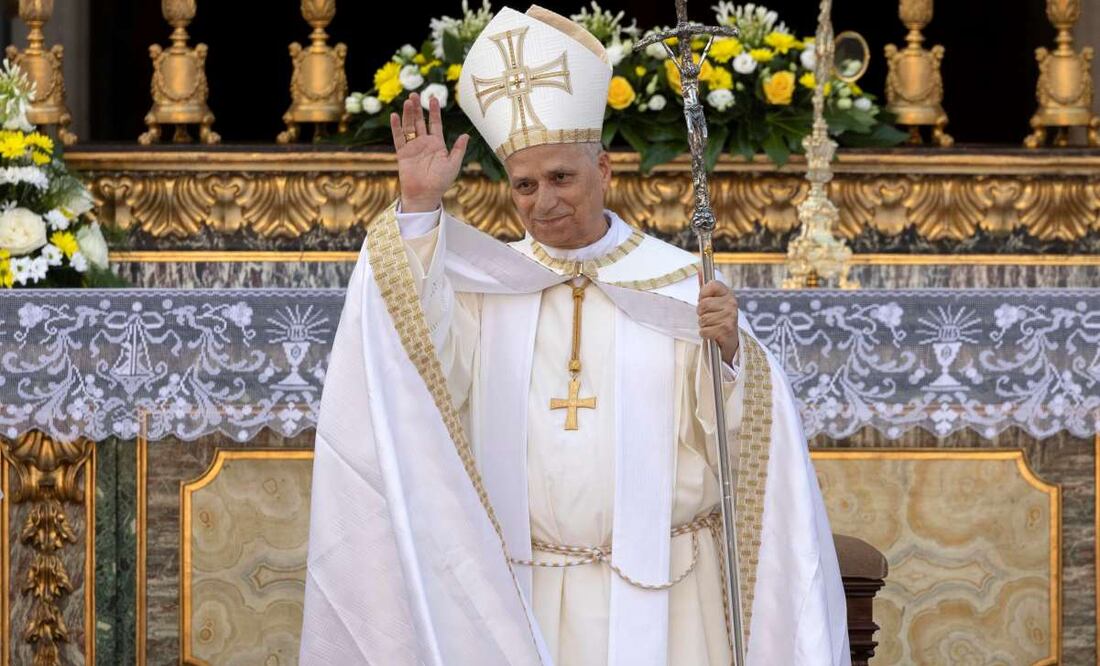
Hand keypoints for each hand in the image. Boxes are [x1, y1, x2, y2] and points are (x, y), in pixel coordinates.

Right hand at [389, 92, 469, 212]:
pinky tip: (395, 116)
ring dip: (408, 114)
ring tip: (407, 101)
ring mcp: (412, 147)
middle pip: (419, 121)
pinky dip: (396, 127)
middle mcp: (424, 143)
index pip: (435, 123)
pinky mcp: (402, 153)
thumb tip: (466, 135)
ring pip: (409, 126)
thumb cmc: (441, 182)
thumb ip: (458, 149)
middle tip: (415, 94)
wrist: (425, 195)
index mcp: (437, 144)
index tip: (433, 98)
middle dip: (417, 108)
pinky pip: (398, 138)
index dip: (434, 111)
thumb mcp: (453, 164)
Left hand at [697, 275, 739, 364]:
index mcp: (728, 293)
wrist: (730, 339)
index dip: (703, 294)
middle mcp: (731, 303)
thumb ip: (706, 287)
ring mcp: (730, 316)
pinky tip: (712, 333)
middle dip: (701, 313)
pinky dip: (705, 334)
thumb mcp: (714, 301)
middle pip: (703, 304)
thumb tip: (699, 269)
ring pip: (703, 319)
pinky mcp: (726, 330)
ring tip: (712, 325)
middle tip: (708, 316)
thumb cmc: (718, 318)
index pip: (710, 285)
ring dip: (703, 325)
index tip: (705, 300)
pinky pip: (705, 330)